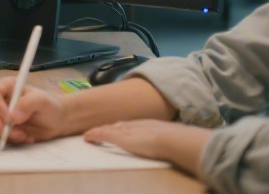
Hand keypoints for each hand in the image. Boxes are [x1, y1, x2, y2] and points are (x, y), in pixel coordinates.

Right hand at [0, 78, 67, 145]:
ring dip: (3, 133)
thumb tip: (12, 117)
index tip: (8, 118)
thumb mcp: (42, 101)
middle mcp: (0, 100)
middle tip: (13, 132)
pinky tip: (25, 138)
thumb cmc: (50, 106)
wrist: (57, 122)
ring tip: (24, 136)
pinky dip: (9, 140)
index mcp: (7, 87)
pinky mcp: (2, 129)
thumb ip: (27, 104)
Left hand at [83, 120, 209, 175]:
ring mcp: (128, 131)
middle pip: (118, 125)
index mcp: (148, 125)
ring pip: (108, 129)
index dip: (122, 126)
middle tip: (98, 129)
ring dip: (98, 131)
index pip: (131, 125)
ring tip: (89, 134)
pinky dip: (95, 135)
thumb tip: (181, 143)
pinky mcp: (121, 138)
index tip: (116, 127)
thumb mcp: (174, 138)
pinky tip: (87, 137)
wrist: (173, 139)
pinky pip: (104, 135)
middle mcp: (136, 125)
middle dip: (108, 126)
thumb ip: (172, 140)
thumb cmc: (178, 142)